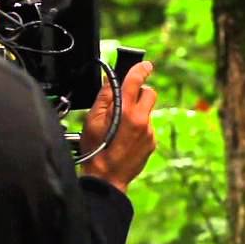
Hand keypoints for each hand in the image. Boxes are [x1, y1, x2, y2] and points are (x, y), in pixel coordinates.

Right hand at [79, 61, 157, 193]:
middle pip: (149, 93)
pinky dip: (139, 127)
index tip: (144, 65)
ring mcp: (149, 132)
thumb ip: (104, 97)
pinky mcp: (152, 142)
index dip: (141, 69)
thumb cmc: (96, 151)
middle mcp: (142, 120)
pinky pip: (148, 127)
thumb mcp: (92, 120)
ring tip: (121, 127)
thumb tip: (111, 81)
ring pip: (147, 111)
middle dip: (139, 92)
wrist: (107, 178)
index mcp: (126, 111)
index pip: (136, 81)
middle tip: (126, 101)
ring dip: (137, 113)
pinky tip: (126, 138)